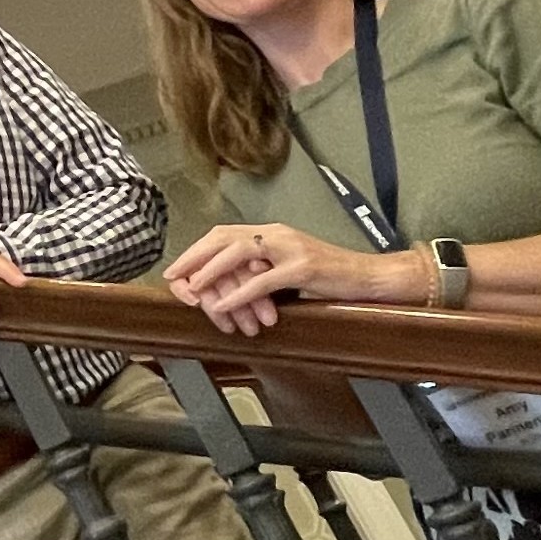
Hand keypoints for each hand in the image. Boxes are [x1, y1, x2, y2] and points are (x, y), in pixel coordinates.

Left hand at [164, 223, 418, 335]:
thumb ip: (259, 270)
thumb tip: (224, 285)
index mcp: (271, 233)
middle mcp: (278, 235)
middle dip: (194, 256)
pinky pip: (263, 281)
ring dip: (211, 272)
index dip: (197, 249)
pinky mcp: (304, 269)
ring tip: (191, 288)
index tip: (176, 267)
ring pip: (240, 253)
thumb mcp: (286, 269)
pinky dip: (239, 294)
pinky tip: (223, 305)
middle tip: (172, 276)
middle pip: (224, 237)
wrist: (368, 278)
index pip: (224, 234)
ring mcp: (291, 249)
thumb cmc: (327, 278)